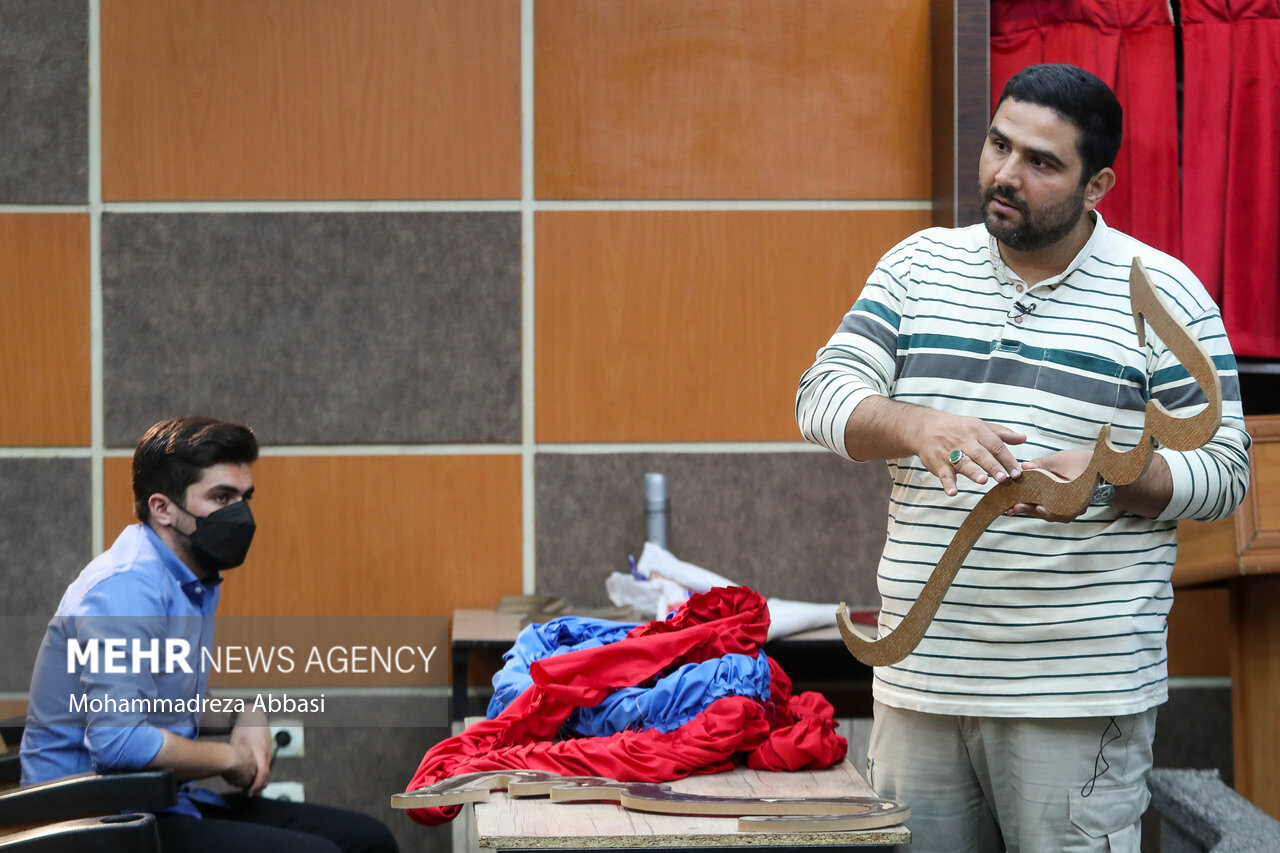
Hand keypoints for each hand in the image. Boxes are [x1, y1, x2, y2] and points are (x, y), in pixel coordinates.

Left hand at [228, 711, 271, 794]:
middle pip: (266, 774)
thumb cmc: (244, 726)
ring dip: (260, 780)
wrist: (255, 714)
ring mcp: (268, 751)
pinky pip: (266, 764)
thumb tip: (229, 768)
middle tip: (248, 793)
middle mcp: (266, 752)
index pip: (263, 772)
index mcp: (260, 750)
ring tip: (250, 788)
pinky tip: (253, 776)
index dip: (257, 784)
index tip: (249, 792)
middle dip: (259, 786)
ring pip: (267, 769)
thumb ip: (236, 754)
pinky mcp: (267, 750)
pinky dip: (261, 772)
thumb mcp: (237, 741)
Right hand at [911, 411, 1026, 496]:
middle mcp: (965, 441)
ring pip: (963, 463)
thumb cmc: (957, 428)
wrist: (925, 428)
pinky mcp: (939, 464)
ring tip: (983, 481)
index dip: (1007, 459)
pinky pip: (944, 474)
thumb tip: (1024, 438)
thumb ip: (1002, 434)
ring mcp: (951, 453)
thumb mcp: (979, 426)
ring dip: (973, 472)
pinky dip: (948, 484)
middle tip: (1004, 478)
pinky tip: (953, 492)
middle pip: (981, 454)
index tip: (1018, 472)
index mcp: (977, 431)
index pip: (996, 445)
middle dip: (993, 466)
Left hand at [1009, 449, 1094, 521]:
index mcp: (1078, 496)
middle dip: (1033, 511)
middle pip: (1053, 514)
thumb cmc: (1080, 461)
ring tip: (1014, 507)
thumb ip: (1042, 464)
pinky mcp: (1063, 505)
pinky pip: (1049, 510)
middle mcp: (1076, 506)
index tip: (1038, 508)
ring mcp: (1070, 508)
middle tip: (1016, 507)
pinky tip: (1021, 503)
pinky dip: (1036, 507)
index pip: (1063, 508)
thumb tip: (1025, 466)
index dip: (1050, 511)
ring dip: (1032, 510)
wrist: (1095, 465)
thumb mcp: (1061, 460)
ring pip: (1050, 513)